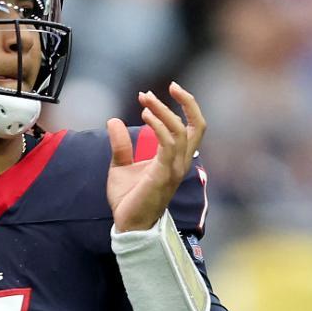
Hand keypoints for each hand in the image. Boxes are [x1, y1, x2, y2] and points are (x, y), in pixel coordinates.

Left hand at [106, 83, 206, 232]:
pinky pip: (168, 144)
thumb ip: (121, 144)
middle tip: (170, 86)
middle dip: (187, 102)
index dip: (185, 106)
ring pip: (180, 131)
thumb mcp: (120, 166)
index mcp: (175, 159)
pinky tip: (146, 114)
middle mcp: (180, 162)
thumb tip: (113, 120)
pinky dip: (159, 126)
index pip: (192, 128)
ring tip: (146, 99)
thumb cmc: (129, 199)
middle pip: (198, 126)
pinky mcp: (163, 174)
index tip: (166, 90)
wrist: (128, 225)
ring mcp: (174, 169)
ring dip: (164, 110)